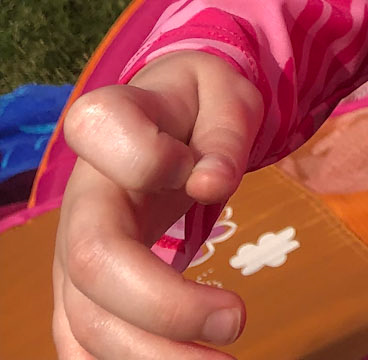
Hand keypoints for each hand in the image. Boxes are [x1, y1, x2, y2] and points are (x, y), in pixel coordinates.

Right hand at [52, 51, 261, 357]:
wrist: (170, 132)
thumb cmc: (198, 109)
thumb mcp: (225, 92)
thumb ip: (224, 130)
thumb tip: (211, 183)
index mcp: (108, 125)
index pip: (102, 135)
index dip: (150, 159)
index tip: (206, 173)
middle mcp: (79, 198)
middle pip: (92, 261)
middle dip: (163, 307)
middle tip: (237, 322)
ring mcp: (72, 256)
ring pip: (87, 323)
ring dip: (153, 359)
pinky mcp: (83, 299)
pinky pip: (86, 350)